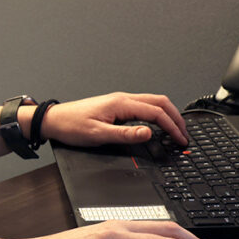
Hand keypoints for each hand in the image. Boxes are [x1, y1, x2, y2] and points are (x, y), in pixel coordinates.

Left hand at [39, 92, 187, 146]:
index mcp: (121, 103)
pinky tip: (158, 125)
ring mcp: (120, 101)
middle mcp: (123, 99)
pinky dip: (157, 114)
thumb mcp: (98, 135)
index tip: (180, 139)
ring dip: (167, 115)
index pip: (156, 112)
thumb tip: (147, 133)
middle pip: (160, 102)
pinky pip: (144, 106)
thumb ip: (124, 135)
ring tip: (175, 130)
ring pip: (153, 102)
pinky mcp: (117, 106)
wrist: (54, 120)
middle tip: (184, 134)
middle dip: (176, 118)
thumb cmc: (71, 126)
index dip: (172, 126)